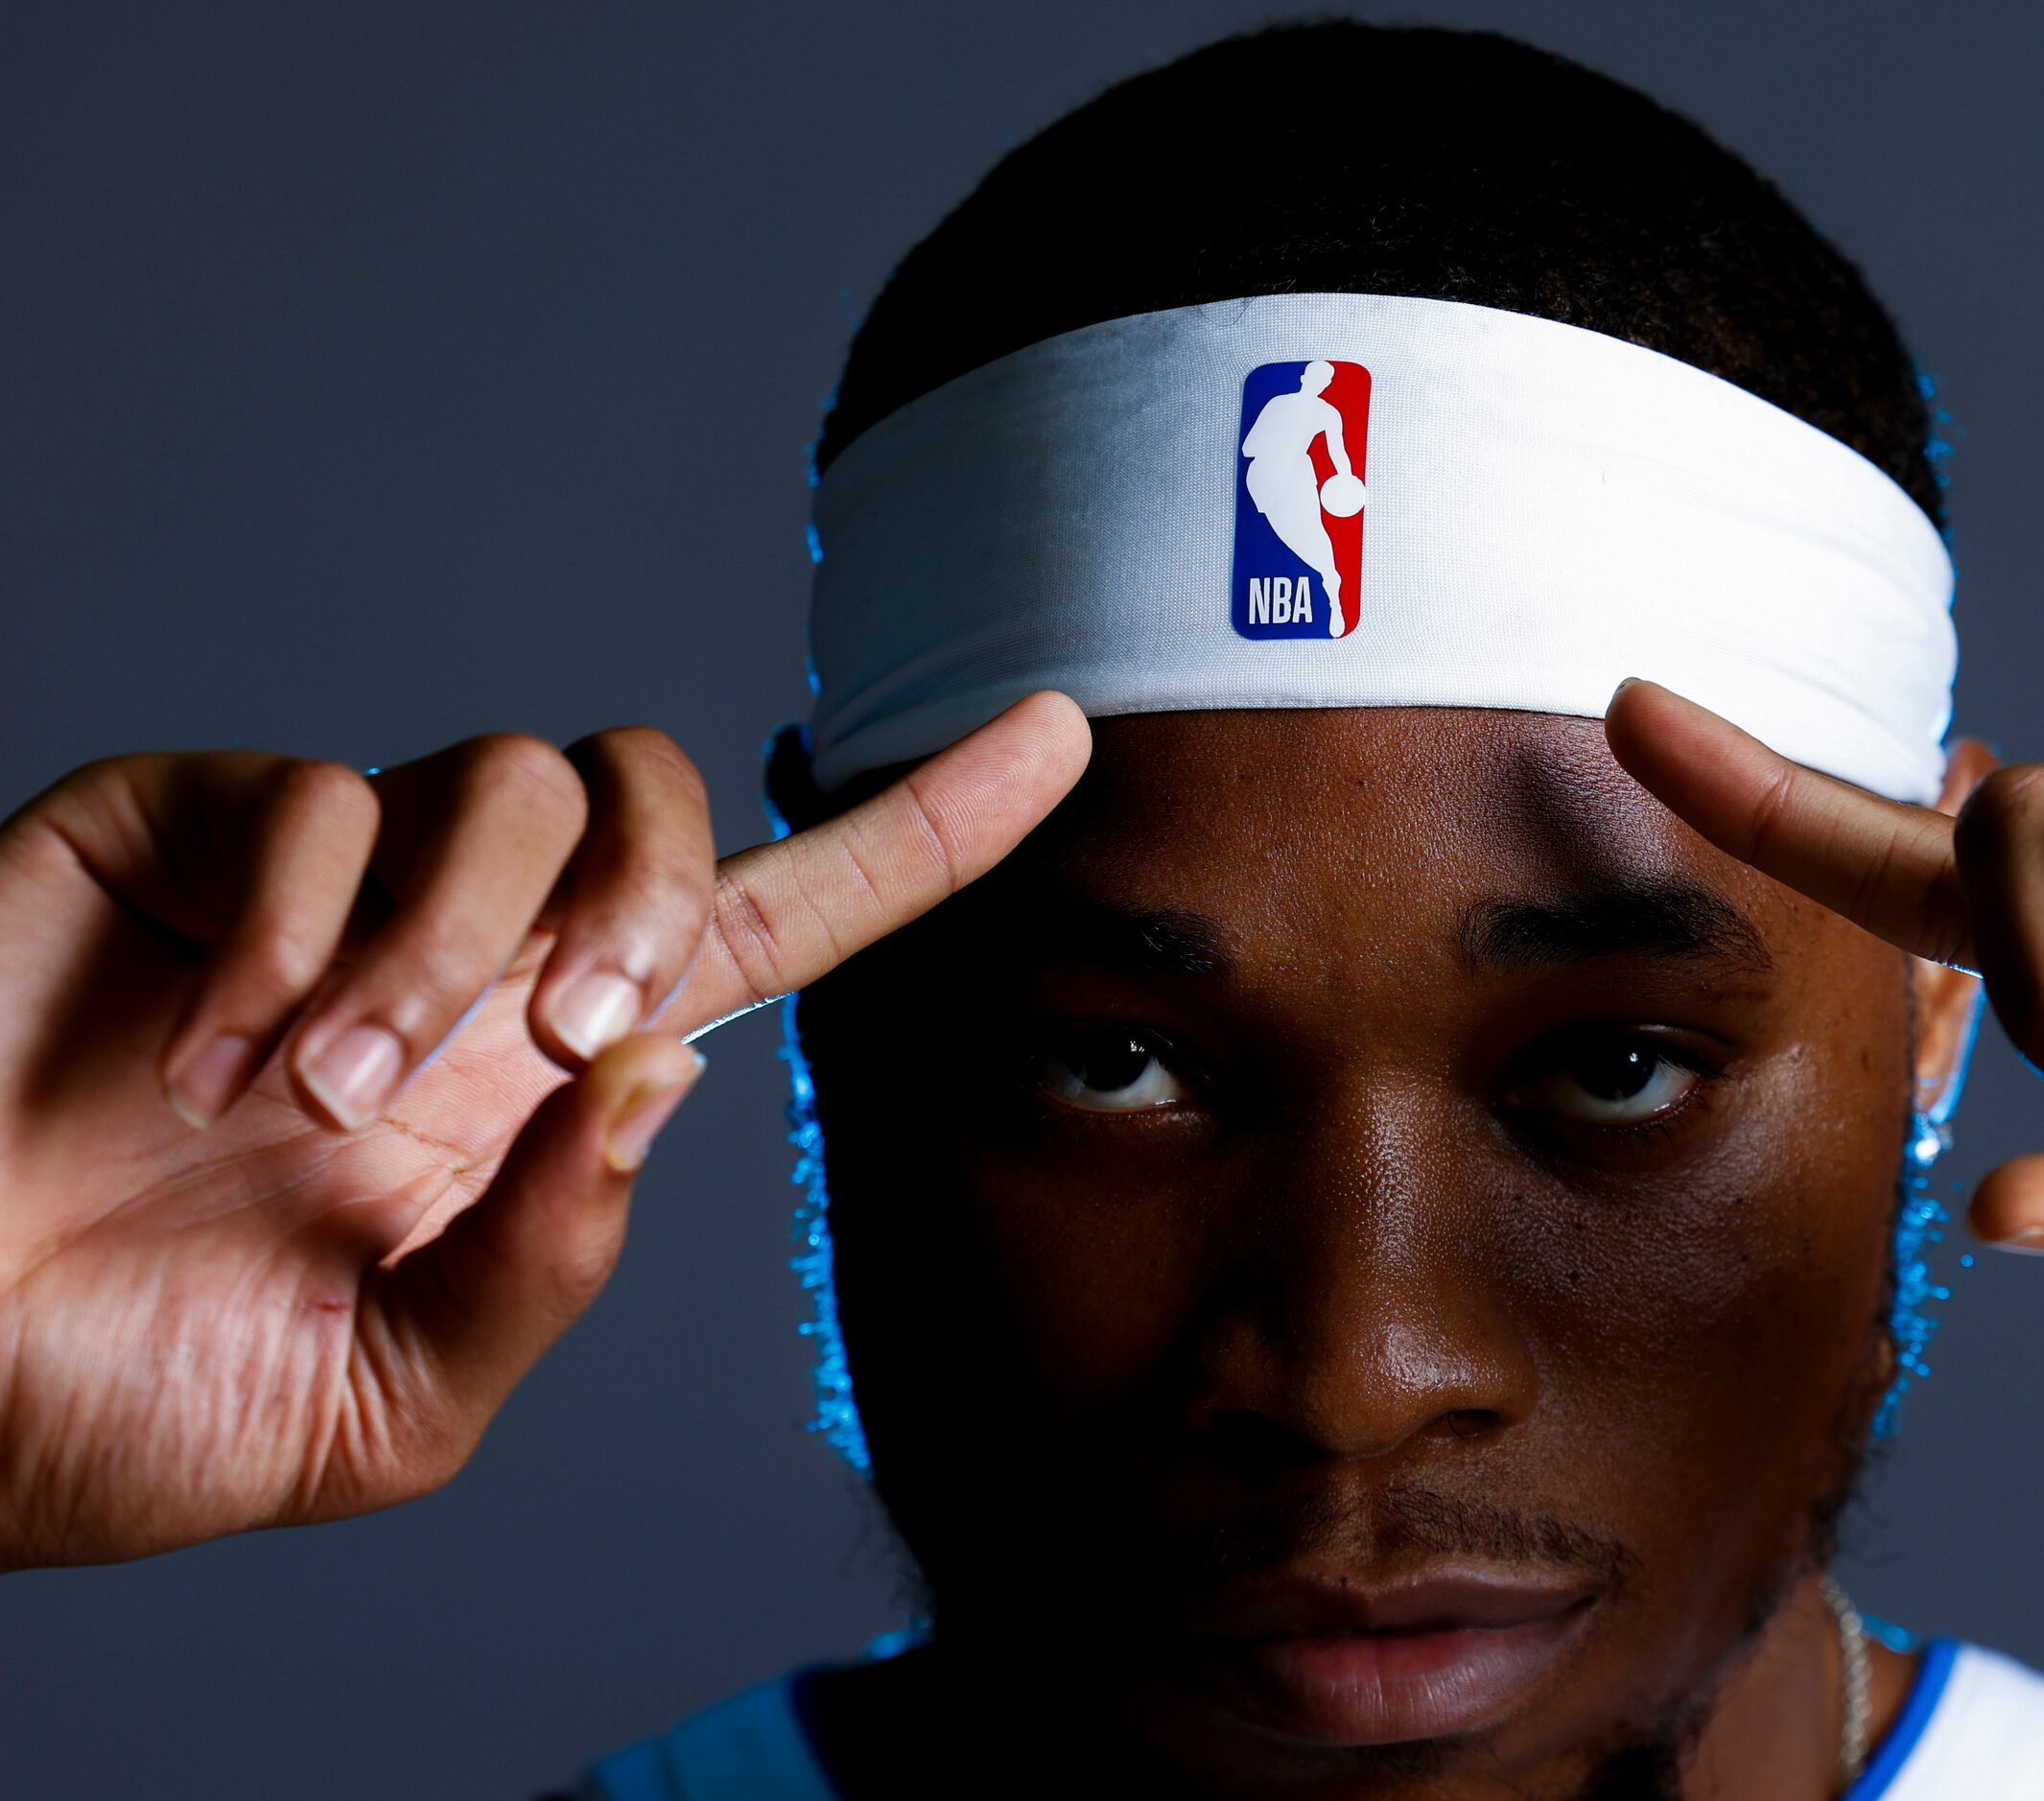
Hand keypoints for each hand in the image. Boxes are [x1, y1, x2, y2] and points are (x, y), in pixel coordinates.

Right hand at [0, 693, 1088, 1567]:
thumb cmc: (132, 1403)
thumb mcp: (389, 1404)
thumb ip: (547, 1260)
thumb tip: (665, 1077)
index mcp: (536, 1083)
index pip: (776, 928)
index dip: (922, 834)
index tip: (1061, 737)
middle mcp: (460, 958)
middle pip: (661, 798)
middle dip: (649, 893)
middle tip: (550, 1035)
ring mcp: (324, 883)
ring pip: (503, 777)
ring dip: (454, 938)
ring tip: (330, 1093)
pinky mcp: (180, 830)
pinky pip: (309, 793)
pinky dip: (285, 926)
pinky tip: (197, 1052)